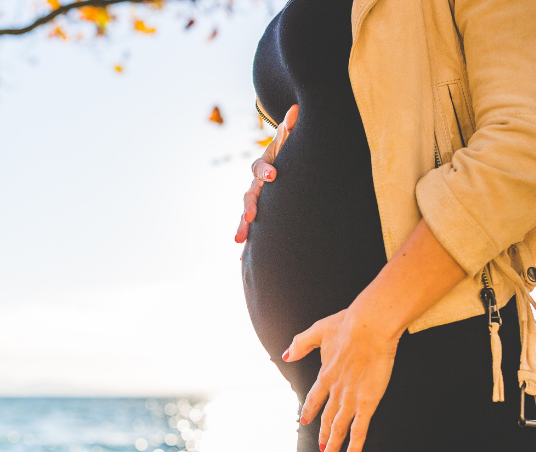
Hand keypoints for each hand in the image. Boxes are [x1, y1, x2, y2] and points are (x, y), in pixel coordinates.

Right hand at [236, 104, 298, 243]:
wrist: (280, 167)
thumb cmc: (288, 154)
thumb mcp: (290, 141)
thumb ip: (291, 129)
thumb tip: (296, 108)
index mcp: (264, 166)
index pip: (261, 167)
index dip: (266, 170)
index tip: (274, 175)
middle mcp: (256, 185)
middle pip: (249, 195)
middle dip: (249, 207)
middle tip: (250, 217)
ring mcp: (255, 200)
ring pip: (246, 214)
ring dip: (242, 227)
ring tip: (239, 241)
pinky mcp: (259, 215)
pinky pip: (252, 229)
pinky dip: (248, 242)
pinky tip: (241, 259)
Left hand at [282, 307, 401, 451]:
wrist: (369, 326)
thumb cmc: (348, 324)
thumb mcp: (319, 330)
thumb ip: (300, 343)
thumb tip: (285, 355)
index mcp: (325, 374)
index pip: (314, 398)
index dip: (310, 411)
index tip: (305, 421)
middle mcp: (335, 390)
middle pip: (327, 417)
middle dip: (323, 433)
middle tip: (321, 447)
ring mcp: (351, 399)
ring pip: (339, 429)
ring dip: (334, 444)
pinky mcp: (367, 403)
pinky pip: (359, 431)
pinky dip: (354, 449)